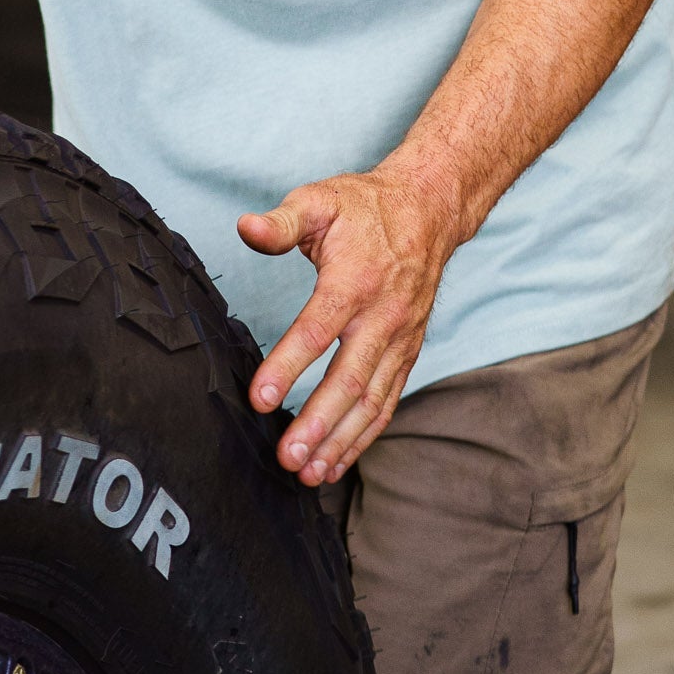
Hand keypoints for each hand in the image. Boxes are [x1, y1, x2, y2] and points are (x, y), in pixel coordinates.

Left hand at [237, 160, 464, 485]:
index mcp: (355, 280)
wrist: (428, 211)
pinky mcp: (407, 353)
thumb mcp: (319, 201)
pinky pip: (386, 402)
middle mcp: (382, 316)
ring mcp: (400, 339)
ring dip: (340, 441)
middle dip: (318, 423)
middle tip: (286, 457)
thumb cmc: (364, 208)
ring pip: (371, 400)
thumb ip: (281, 222)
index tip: (260, 398)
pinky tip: (336, 461)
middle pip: (349, 379)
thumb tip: (244, 227)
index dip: (288, 366)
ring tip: (308, 473)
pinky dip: (363, 436)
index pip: (318, 330)